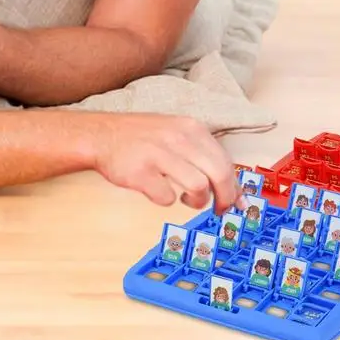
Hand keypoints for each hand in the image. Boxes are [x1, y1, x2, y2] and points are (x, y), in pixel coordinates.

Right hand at [92, 114, 248, 212]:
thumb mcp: (178, 134)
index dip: (235, 186)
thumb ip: (205, 156)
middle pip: (219, 174)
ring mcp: (159, 154)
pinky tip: (161, 192)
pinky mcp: (141, 172)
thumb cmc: (144, 139)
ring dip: (198, 201)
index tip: (237, 202)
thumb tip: (234, 189)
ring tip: (188, 200)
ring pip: (199, 186)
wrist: (102, 134)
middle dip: (225, 198)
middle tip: (220, 210)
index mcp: (192, 129)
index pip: (226, 161)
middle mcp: (179, 138)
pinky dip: (166, 200)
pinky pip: (166, 197)